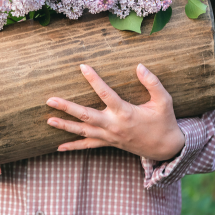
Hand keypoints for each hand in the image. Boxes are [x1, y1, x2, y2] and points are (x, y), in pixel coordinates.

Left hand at [46, 64, 184, 160]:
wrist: (166, 148)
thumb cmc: (164, 121)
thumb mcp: (164, 101)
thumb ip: (152, 83)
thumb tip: (140, 66)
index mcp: (126, 112)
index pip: (105, 93)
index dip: (93, 79)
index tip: (82, 66)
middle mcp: (114, 125)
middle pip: (86, 116)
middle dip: (67, 108)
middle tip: (50, 100)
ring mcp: (109, 136)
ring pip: (83, 131)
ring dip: (65, 126)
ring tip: (49, 120)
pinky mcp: (109, 143)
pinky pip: (88, 146)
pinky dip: (73, 146)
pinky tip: (59, 147)